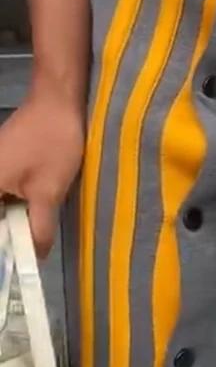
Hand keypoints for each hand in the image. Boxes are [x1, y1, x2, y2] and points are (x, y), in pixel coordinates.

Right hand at [0, 88, 84, 257]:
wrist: (58, 100)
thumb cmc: (52, 143)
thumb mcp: (48, 192)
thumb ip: (39, 229)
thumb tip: (35, 258)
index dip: (3, 250)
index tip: (14, 267)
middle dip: (8, 237)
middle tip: (27, 256)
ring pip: (0, 206)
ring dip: (13, 222)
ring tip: (31, 239)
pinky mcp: (3, 161)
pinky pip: (4, 193)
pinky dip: (16, 206)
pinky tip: (33, 214)